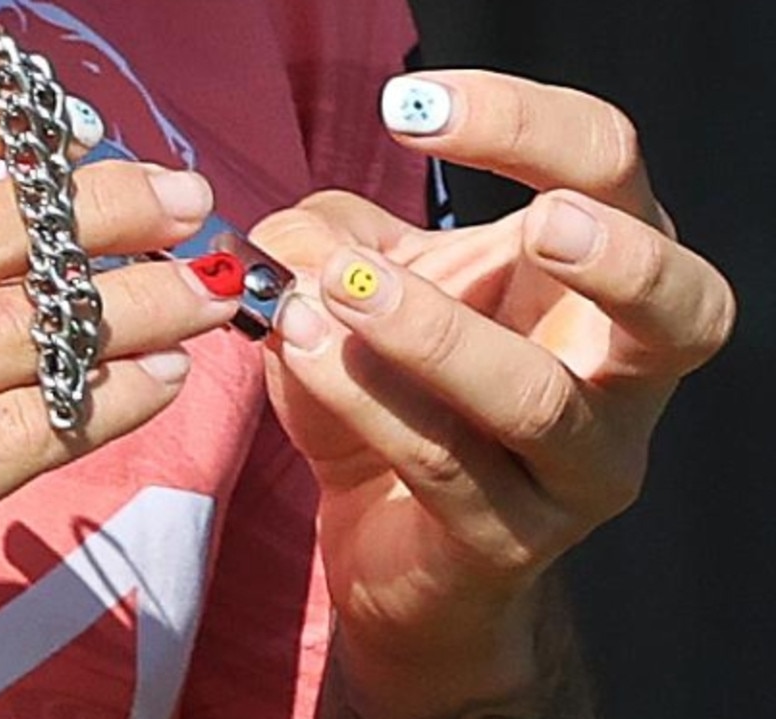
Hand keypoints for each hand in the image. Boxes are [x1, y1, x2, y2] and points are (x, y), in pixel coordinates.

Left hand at [253, 71, 734, 716]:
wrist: (391, 542)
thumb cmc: (402, 397)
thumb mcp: (373, 293)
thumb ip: (339, 240)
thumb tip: (294, 230)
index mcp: (602, 283)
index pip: (611, 176)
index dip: (528, 125)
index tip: (413, 105)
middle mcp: (623, 377)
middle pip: (683, 306)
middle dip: (615, 258)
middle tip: (533, 223)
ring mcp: (581, 470)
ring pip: (535, 399)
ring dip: (432, 330)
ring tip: (339, 287)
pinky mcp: (514, 539)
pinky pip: (446, 463)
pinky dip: (369, 398)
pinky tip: (304, 351)